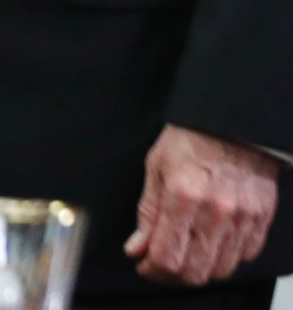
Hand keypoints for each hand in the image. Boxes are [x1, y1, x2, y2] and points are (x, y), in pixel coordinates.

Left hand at [126, 122, 278, 284]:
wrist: (232, 123)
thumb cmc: (191, 140)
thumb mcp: (155, 168)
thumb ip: (147, 213)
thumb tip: (137, 249)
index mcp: (184, 196)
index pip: (167, 257)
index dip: (151, 269)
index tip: (143, 265)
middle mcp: (217, 212)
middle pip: (195, 271)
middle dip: (172, 275)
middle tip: (160, 263)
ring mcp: (244, 218)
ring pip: (221, 269)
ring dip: (199, 269)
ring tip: (185, 253)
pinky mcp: (262, 219)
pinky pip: (245, 256)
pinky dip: (225, 257)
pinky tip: (211, 243)